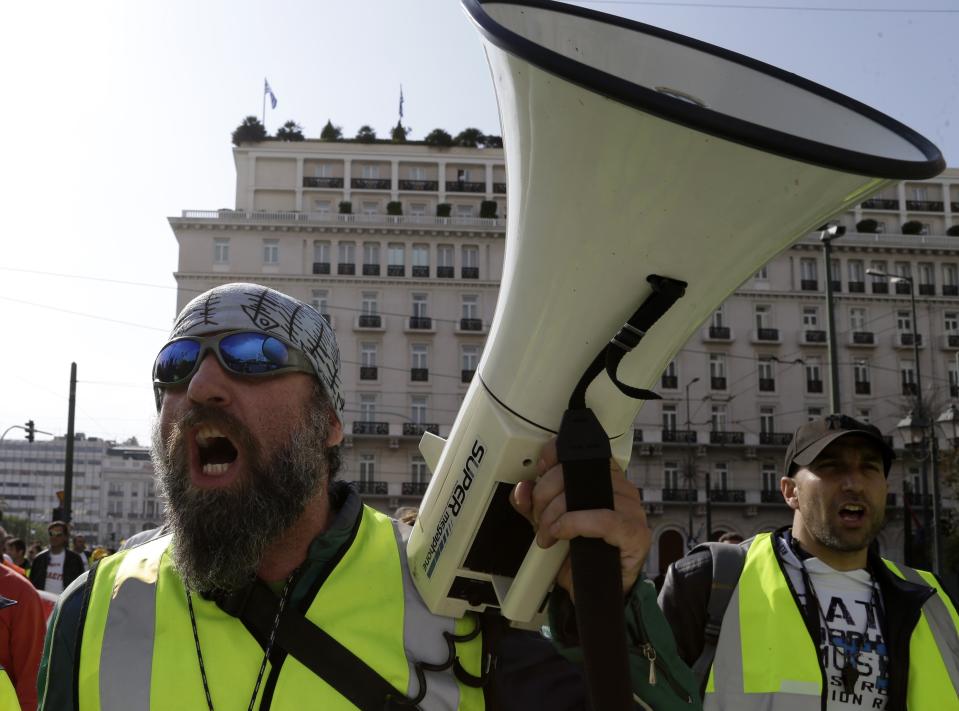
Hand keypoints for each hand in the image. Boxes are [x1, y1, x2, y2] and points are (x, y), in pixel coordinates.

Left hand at [510, 438, 650, 597]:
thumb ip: (534, 505)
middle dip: (545, 495)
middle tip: (537, 518)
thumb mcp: (550, 522)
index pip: (580, 452)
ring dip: (556, 514)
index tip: (539, 470)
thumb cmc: (582, 552)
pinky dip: (575, 523)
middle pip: (575, 473)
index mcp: (603, 478)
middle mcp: (619, 488)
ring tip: (548, 533)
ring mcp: (630, 509)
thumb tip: (522, 490)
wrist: (600, 590)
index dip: (554, 456)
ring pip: (585, 494)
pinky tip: (562, 532)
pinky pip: (603, 519)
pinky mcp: (635, 532)